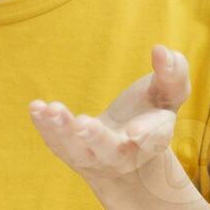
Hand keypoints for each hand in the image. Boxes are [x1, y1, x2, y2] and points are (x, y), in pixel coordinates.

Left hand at [28, 44, 191, 186]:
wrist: (127, 148)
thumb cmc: (150, 111)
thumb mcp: (168, 93)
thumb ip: (173, 73)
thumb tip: (162, 51)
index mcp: (153, 140)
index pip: (154, 138)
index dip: (147, 134)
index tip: (135, 131)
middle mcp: (123, 155)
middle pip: (110, 152)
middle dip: (96, 138)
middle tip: (83, 124)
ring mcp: (93, 158)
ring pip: (77, 150)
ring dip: (63, 131)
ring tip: (53, 110)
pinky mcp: (69, 152)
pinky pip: (55, 142)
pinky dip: (45, 127)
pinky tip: (36, 107)